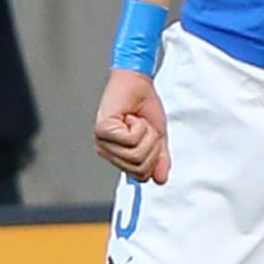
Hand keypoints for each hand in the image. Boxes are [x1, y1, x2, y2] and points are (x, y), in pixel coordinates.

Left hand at [96, 69, 171, 183]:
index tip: (151, 139)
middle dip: (151, 145)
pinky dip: (139, 126)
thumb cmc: (144, 107)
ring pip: (136, 154)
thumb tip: (161, 179)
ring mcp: (102, 142)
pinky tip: (130, 117)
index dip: (154, 158)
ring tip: (136, 121)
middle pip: (140, 167)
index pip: (141, 176)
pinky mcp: (102, 130)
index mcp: (118, 156)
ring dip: (145, 134)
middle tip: (144, 128)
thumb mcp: (158, 138)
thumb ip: (159, 160)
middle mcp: (108, 151)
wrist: (137, 83)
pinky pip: (130, 140)